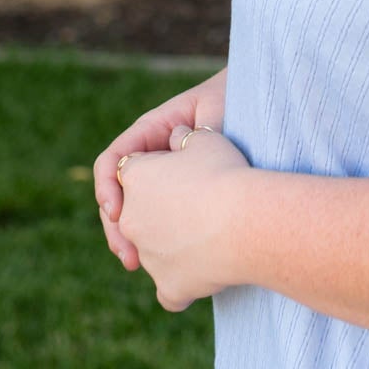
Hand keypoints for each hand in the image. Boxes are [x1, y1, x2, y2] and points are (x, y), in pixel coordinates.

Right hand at [94, 68, 227, 266]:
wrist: (260, 108)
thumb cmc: (238, 102)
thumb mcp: (215, 112)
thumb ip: (194, 131)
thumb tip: (181, 144)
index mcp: (151, 132)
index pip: (114, 160)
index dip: (108, 186)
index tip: (117, 212)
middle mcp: (152, 160)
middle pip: (118, 195)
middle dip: (116, 227)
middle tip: (127, 255)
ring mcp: (165, 183)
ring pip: (136, 216)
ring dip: (130, 241)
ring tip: (135, 264)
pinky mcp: (181, 204)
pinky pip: (160, 226)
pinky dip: (157, 246)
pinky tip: (163, 267)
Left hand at [111, 122, 249, 312]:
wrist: (248, 221)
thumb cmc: (227, 175)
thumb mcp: (206, 140)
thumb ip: (184, 138)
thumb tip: (178, 138)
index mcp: (133, 177)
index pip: (135, 170)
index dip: (160, 168)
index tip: (185, 170)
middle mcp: (130, 218)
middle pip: (140, 214)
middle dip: (161, 211)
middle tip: (196, 205)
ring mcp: (147, 256)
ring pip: (154, 251)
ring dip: (172, 246)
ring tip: (209, 236)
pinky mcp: (168, 287)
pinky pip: (169, 291)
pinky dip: (181, 286)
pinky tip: (198, 277)